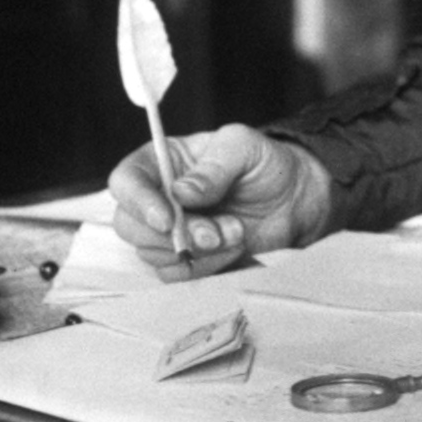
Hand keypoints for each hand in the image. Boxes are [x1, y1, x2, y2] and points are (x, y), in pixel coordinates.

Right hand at [106, 124, 333, 283]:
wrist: (295, 199)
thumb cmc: (266, 164)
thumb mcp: (244, 147)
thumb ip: (214, 166)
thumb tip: (181, 193)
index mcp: (162, 161)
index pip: (126, 181)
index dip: (139, 203)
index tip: (167, 219)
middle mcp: (158, 197)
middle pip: (130, 226)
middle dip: (174, 235)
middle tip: (214, 232)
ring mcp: (170, 231)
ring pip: (153, 254)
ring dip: (198, 251)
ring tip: (236, 231)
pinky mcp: (188, 258)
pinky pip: (177, 275)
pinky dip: (207, 266)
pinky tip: (235, 246)